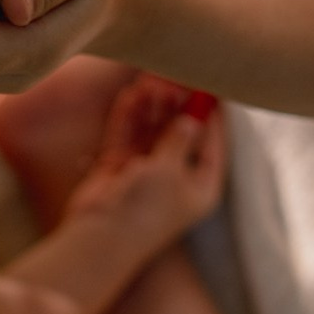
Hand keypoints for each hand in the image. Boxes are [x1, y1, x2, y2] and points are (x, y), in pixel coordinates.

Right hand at [58, 75, 227, 247]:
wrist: (101, 238)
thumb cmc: (146, 209)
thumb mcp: (171, 169)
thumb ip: (180, 138)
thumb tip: (192, 118)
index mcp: (200, 187)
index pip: (213, 145)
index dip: (212, 115)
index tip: (211, 85)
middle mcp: (175, 180)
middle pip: (179, 135)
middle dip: (176, 105)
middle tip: (175, 74)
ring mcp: (145, 175)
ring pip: (151, 132)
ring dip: (152, 107)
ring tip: (151, 80)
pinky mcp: (118, 170)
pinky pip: (126, 137)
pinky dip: (128, 117)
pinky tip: (130, 94)